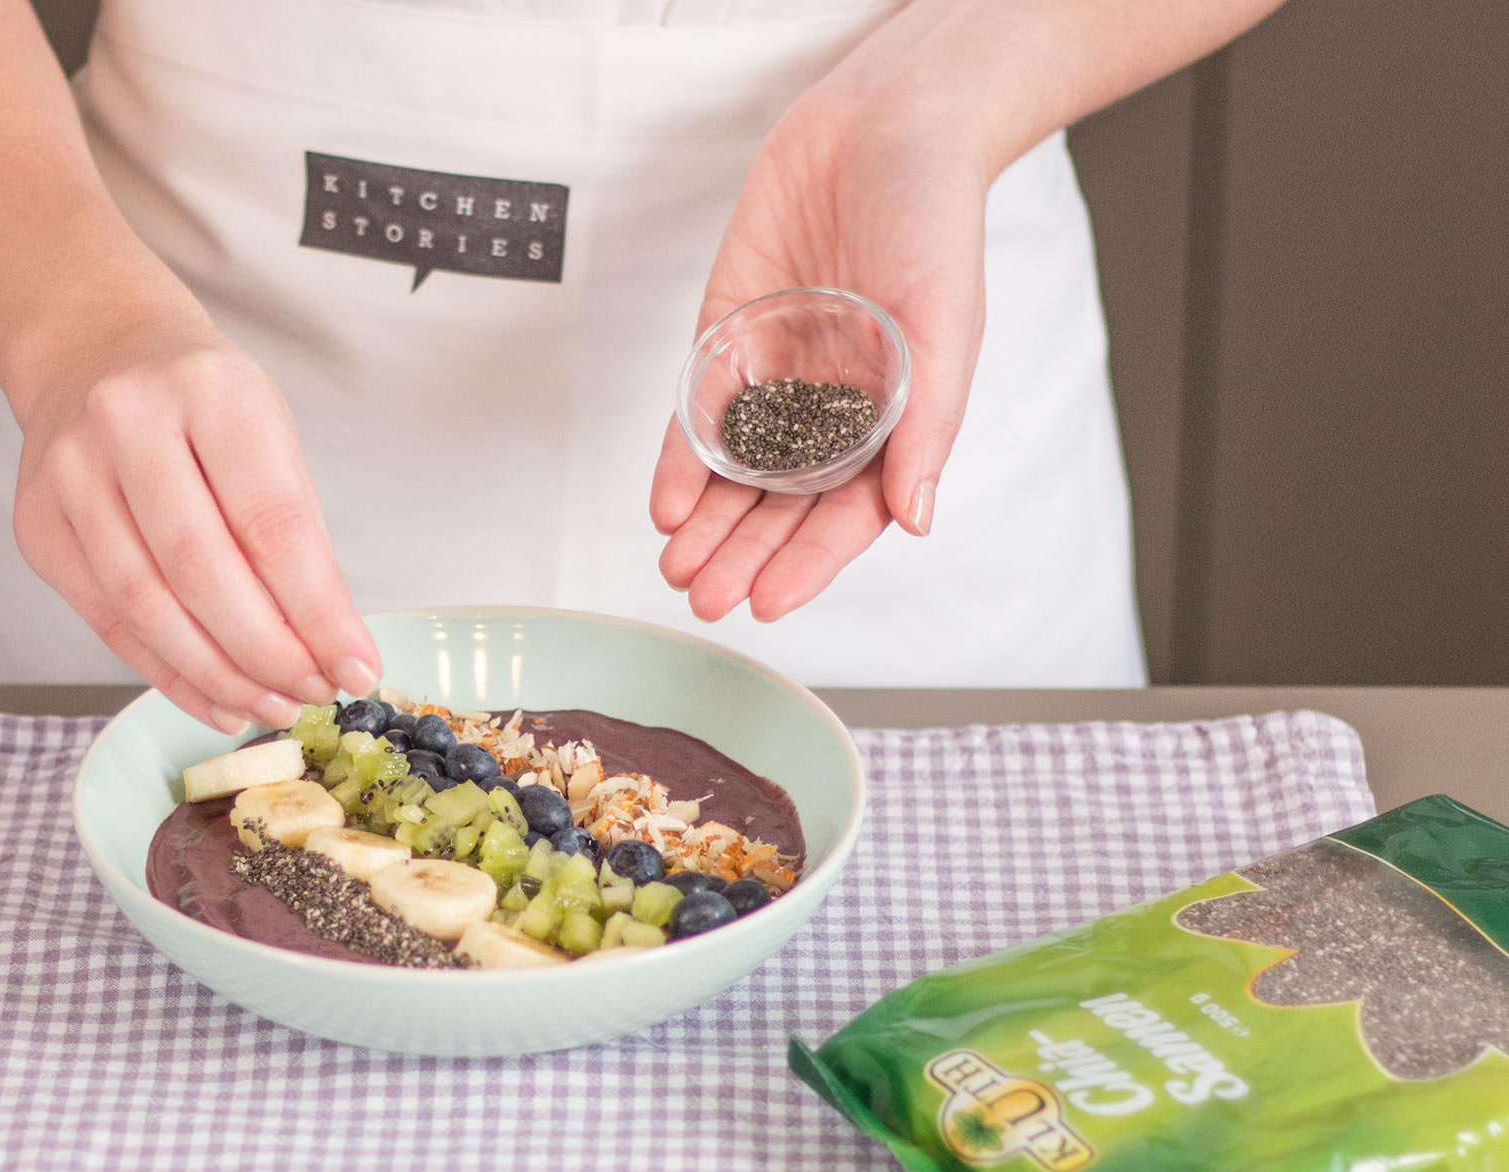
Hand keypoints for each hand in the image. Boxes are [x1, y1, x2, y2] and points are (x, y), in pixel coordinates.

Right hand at [10, 313, 380, 731]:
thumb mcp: (268, 433)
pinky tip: (217, 698)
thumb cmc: (200, 401)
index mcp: (209, 388)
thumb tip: (329, 648)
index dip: (318, 613)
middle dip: (268, 654)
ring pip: (146, 607)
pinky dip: (168, 673)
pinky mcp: (37, 523)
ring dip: (219, 675)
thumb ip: (295, 533)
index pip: (272, 525)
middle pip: (202, 571)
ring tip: (272, 704)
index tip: (356, 669)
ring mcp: (70, 472)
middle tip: (314, 694)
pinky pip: (107, 622)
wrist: (94, 347)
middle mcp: (127, 422)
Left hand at [651, 80, 990, 622]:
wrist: (882, 127)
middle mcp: (831, 411)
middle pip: (780, 507)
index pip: (845, 516)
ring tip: (676, 570)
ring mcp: (776, 377)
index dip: (806, 564)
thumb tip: (914, 518)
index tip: (768, 604)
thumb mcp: (944, 328)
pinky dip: (680, 461)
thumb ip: (926, 427)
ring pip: (735, 473)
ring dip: (706, 526)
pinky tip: (665, 505)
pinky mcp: (728, 339)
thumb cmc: (935, 222)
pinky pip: (697, 414)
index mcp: (892, 421)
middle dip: (742, 557)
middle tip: (704, 600)